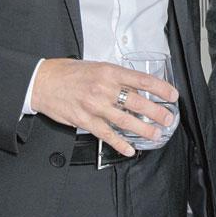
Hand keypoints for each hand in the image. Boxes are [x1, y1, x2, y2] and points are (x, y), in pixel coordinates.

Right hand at [30, 58, 177, 156]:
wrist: (43, 82)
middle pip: (138, 102)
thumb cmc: (70, 73)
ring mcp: (95, 106)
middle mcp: (104, 89)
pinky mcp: (84, 121)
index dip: (161, 88)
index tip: (172, 95)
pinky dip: (120, 143)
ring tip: (156, 134)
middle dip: (157, 112)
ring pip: (125, 121)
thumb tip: (137, 89)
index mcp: (110, 72)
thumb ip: (117, 78)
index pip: (142, 80)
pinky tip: (130, 149)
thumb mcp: (98, 67)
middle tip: (168, 119)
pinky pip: (106, 135)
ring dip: (143, 129)